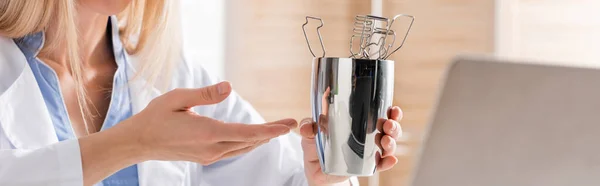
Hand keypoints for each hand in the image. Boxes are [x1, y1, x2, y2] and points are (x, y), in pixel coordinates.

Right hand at [121, 81, 297, 163]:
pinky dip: (248, 143)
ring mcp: (209, 155)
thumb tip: (229, 87)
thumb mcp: (178, 98)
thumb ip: (206, 94)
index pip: (247, 133)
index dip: (269, 130)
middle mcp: (212, 148)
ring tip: (278, 129)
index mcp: (207, 133)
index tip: (287, 126)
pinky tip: (255, 138)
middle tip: (291, 124)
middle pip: (250, 141)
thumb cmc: (155, 117)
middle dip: (272, 133)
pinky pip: (234, 151)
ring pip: (243, 148)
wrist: (139, 142)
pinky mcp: (206, 157)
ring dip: (262, 139)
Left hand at [299, 106, 402, 185]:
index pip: (379, 113)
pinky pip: (380, 164)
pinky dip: (387, 162)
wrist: (315, 168)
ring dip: (391, 142)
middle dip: (393, 126)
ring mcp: (368, 151)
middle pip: (389, 129)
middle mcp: (368, 136)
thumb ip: (309, 128)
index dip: (390, 112)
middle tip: (387, 125)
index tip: (393, 109)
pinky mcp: (366, 167)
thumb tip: (307, 127)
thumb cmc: (316, 145)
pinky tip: (391, 160)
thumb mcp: (311, 134)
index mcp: (359, 123)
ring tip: (386, 140)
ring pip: (388, 145)